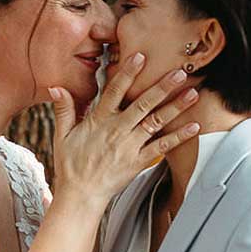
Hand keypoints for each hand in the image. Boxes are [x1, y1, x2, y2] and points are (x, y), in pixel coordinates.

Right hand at [49, 55, 199, 207]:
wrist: (80, 195)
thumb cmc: (71, 165)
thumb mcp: (62, 135)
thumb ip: (64, 109)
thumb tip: (57, 87)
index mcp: (99, 120)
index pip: (114, 90)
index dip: (128, 72)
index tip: (141, 56)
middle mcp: (117, 130)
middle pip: (143, 103)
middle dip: (162, 86)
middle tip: (179, 71)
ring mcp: (130, 146)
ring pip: (156, 121)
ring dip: (175, 107)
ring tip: (192, 92)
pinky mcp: (138, 161)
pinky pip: (162, 147)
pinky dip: (179, 137)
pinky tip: (194, 126)